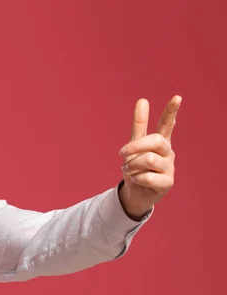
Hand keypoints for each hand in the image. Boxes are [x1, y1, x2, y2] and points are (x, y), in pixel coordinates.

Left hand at [118, 95, 181, 219]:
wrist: (135, 192)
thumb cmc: (136, 167)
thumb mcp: (134, 146)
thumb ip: (139, 125)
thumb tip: (142, 99)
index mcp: (160, 142)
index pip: (167, 124)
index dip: (171, 111)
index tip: (177, 97)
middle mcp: (168, 152)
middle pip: (155, 141)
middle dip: (135, 146)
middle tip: (122, 153)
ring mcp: (169, 167)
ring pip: (148, 159)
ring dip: (132, 165)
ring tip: (129, 170)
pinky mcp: (167, 182)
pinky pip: (147, 176)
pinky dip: (136, 178)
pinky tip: (137, 180)